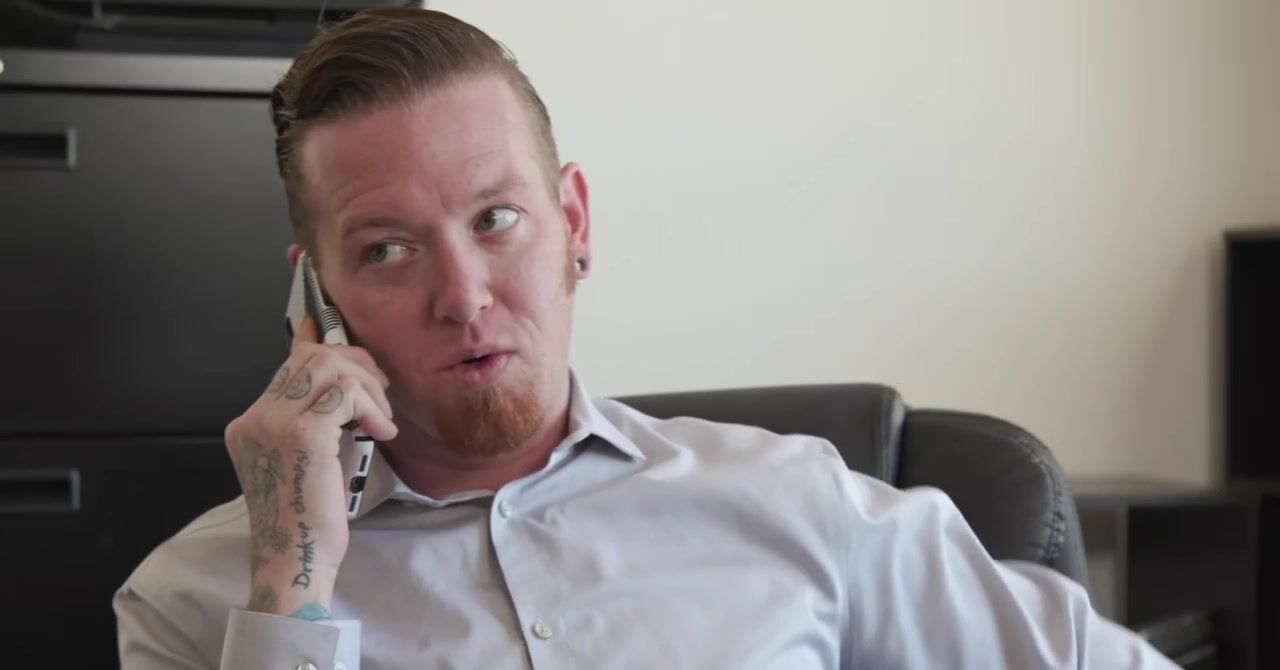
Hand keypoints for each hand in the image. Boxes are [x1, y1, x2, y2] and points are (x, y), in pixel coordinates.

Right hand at [223, 314, 396, 615]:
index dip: (320, 344)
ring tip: (382, 417)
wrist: (296, 560)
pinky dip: (372, 407)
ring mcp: (275, 424)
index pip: (288, 365)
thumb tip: (344, 383)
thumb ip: (316, 419)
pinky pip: (347, 394)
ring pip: (328, 366)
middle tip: (381, 389)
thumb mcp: (308, 457)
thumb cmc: (308, 517)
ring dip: (367, 384)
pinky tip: (383, 432)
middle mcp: (255, 418)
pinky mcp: (304, 435)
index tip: (340, 337)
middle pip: (309, 357)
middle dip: (355, 362)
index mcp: (248, 424)